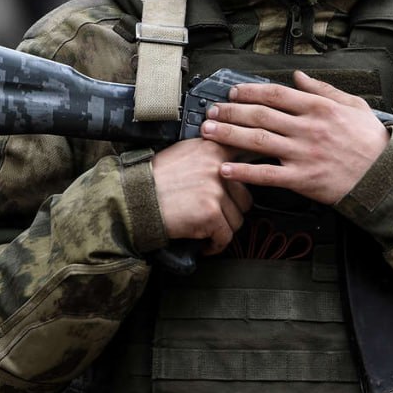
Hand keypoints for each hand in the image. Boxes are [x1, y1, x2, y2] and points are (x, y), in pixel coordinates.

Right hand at [151, 138, 253, 253]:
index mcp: (214, 148)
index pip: (251, 155)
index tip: (261, 179)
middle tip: (214, 216)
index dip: (256, 171)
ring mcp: (216, 190)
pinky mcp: (211, 213)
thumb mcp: (186, 153)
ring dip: (222, 228)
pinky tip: (204, 243)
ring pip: (237, 218)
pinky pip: (225, 236)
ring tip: (205, 230)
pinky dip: (215, 245)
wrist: (132, 199)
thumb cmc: (154, 179)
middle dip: (231, 211)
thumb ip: (211, 154)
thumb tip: (235, 161)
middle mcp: (219, 166)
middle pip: (246, 196)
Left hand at [200, 71, 390, 204]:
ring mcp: (303, 153)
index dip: (250, 92)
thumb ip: (323, 89)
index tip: (233, 93)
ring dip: (228, 136)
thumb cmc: (370, 141)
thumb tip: (299, 76)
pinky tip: (225, 169)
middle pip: (260, 115)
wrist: (384, 174)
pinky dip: (243, 171)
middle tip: (211, 112)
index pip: (276, 94)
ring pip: (257, 141)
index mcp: (318, 108)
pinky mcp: (302, 178)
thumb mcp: (353, 105)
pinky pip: (266, 174)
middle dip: (230, 112)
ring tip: (207, 133)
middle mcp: (307, 128)